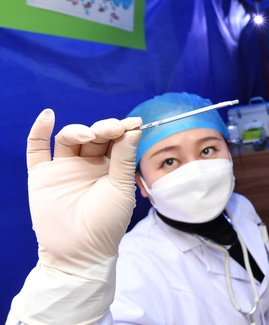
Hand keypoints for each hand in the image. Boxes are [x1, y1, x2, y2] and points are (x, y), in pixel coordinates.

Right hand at [11, 109, 141, 323]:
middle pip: (93, 136)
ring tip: (88, 135)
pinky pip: (37, 149)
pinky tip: (48, 116)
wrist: (79, 251)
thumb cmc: (106, 223)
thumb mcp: (120, 187)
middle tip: (112, 129)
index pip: (115, 140)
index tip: (132, 123)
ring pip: (69, 139)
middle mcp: (87, 164)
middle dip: (103, 129)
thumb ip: (123, 158)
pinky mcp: (43, 175)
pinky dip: (39, 131)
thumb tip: (132, 128)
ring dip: (78, 130)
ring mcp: (64, 168)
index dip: (121, 129)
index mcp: (110, 167)